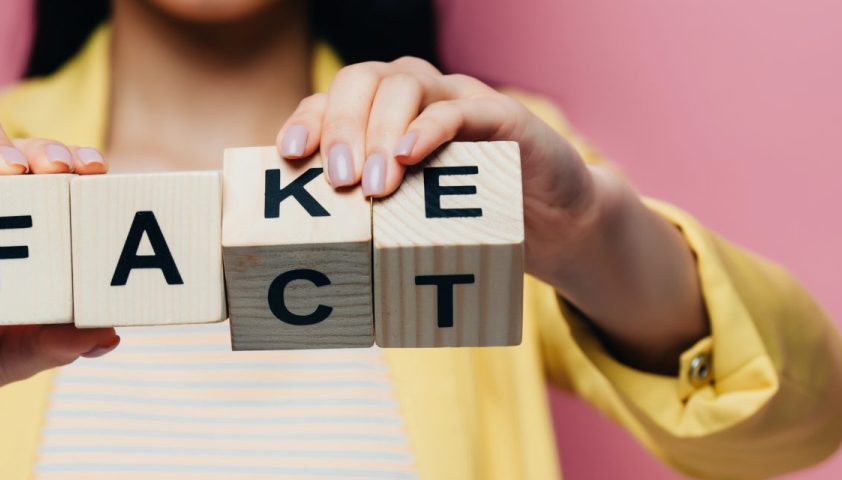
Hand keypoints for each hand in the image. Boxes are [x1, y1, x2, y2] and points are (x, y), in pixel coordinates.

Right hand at [0, 107, 118, 479]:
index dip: (76, 165)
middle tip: (58, 169)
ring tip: (10, 171)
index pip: (52, 178)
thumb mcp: (9, 357)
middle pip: (13, 145)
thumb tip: (110, 335)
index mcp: (14, 228)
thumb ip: (55, 343)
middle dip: (40, 147)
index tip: (97, 173)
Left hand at [277, 58, 708, 370]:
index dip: (307, 120)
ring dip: (381, 131)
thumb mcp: (407, 217)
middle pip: (361, 81)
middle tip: (339, 182)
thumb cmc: (466, 220)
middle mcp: (413, 96)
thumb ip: (367, 217)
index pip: (331, 99)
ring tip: (375, 184)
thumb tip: (308, 256)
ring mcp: (456, 99)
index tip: (290, 155)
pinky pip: (458, 107)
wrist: (551, 224)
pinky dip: (428, 127)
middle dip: (341, 127)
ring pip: (404, 84)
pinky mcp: (500, 115)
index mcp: (380, 115)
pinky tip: (409, 154)